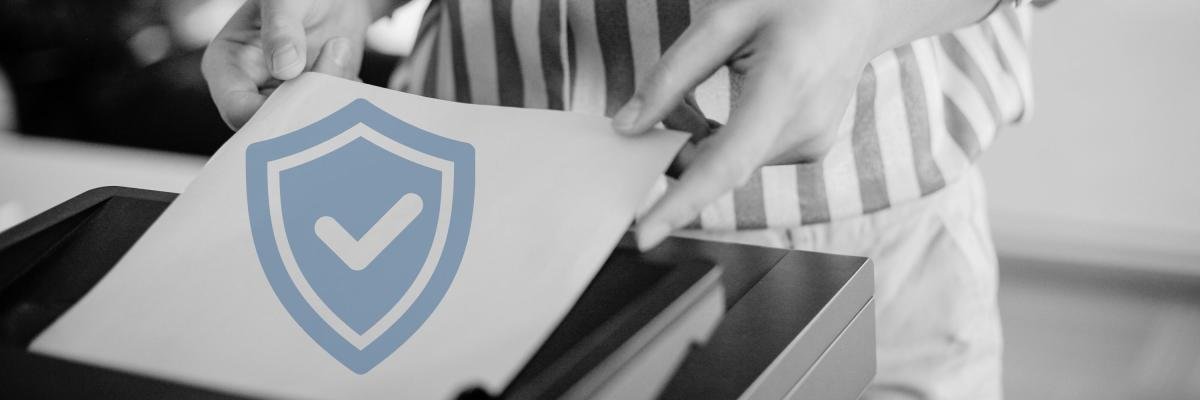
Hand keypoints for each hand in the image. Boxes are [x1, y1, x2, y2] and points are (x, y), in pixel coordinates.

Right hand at [202, 0, 383, 129]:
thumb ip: (281, 28)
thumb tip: (285, 67)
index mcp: (226, 66)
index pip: (238, 110)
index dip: (271, 114)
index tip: (308, 94)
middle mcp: (250, 91)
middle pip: (273, 125)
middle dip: (308, 110)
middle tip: (339, 75)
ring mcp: (281, 101)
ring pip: (303, 129)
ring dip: (331, 108)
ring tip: (344, 68)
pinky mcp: (310, 105)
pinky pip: (325, 122)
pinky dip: (343, 108)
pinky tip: (352, 80)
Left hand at [616, 0, 998, 249]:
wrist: (859, 7)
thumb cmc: (793, 1)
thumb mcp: (723, 19)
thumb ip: (671, 75)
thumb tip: (628, 127)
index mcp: (786, 86)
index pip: (727, 163)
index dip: (683, 202)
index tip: (646, 233)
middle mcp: (805, 127)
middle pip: (717, 165)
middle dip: (677, 147)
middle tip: (665, 102)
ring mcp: (811, 145)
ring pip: (728, 164)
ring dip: (700, 140)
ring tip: (714, 84)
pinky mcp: (809, 151)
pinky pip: (746, 158)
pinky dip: (722, 140)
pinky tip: (733, 102)